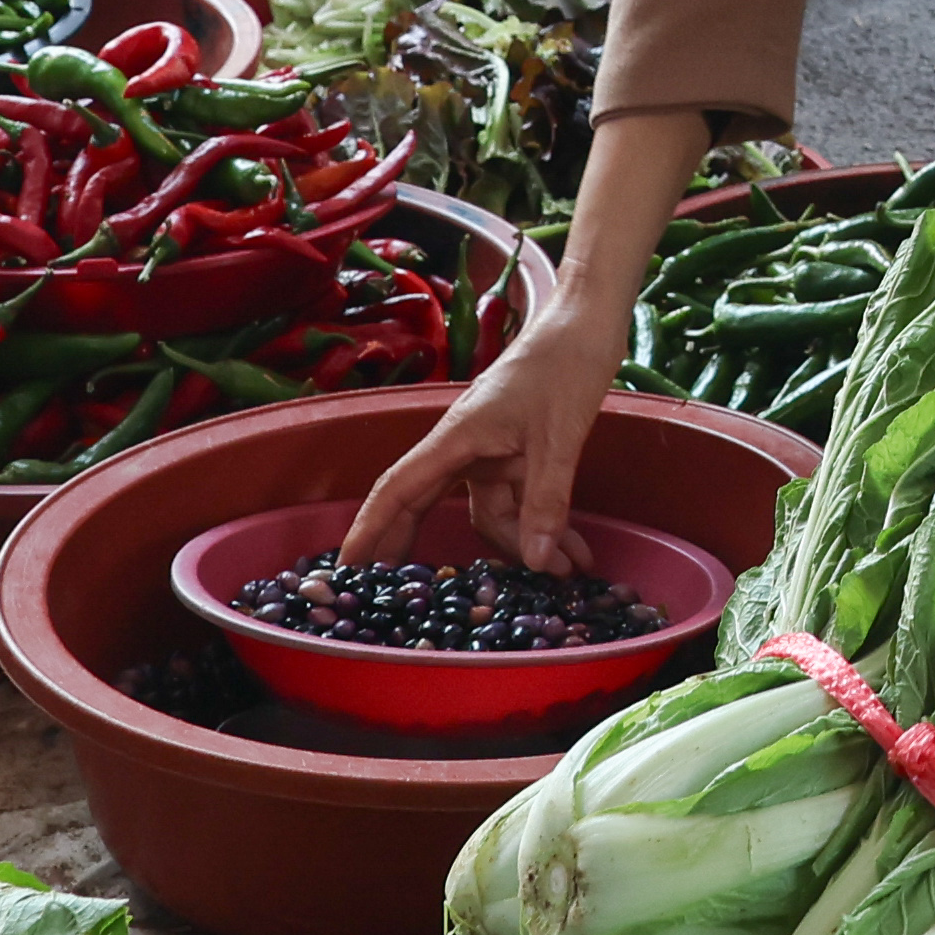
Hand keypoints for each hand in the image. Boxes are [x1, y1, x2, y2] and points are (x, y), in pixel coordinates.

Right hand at [344, 297, 627, 570]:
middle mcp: (463, 448)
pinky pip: (519, 503)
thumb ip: (547, 500)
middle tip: (414, 610)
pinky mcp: (517, 454)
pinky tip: (574, 551)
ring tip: (568, 572)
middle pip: (428, 509)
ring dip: (524, 546)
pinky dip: (543, 527)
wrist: (589, 324)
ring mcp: (490, 452)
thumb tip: (536, 564)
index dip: (369, 530)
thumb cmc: (565, 365)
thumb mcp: (559, 437)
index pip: (396, 490)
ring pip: (490, 514)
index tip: (346, 569)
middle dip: (427, 556)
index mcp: (455, 438)